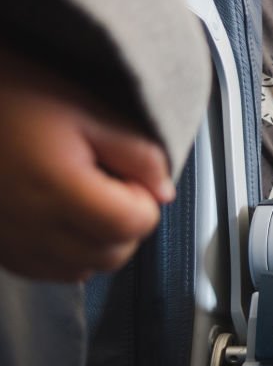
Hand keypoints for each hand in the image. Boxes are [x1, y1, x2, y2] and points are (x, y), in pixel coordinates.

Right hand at [0, 48, 173, 281]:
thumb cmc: (9, 94)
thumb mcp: (82, 107)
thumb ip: (134, 152)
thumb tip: (164, 191)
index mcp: (56, 187)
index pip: (133, 224)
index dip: (144, 200)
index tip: (129, 175)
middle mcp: (31, 224)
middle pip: (113, 254)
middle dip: (126, 225)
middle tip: (111, 187)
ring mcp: (11, 242)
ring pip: (84, 269)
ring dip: (100, 243)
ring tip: (84, 201)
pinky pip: (49, 272)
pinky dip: (68, 255)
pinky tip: (61, 220)